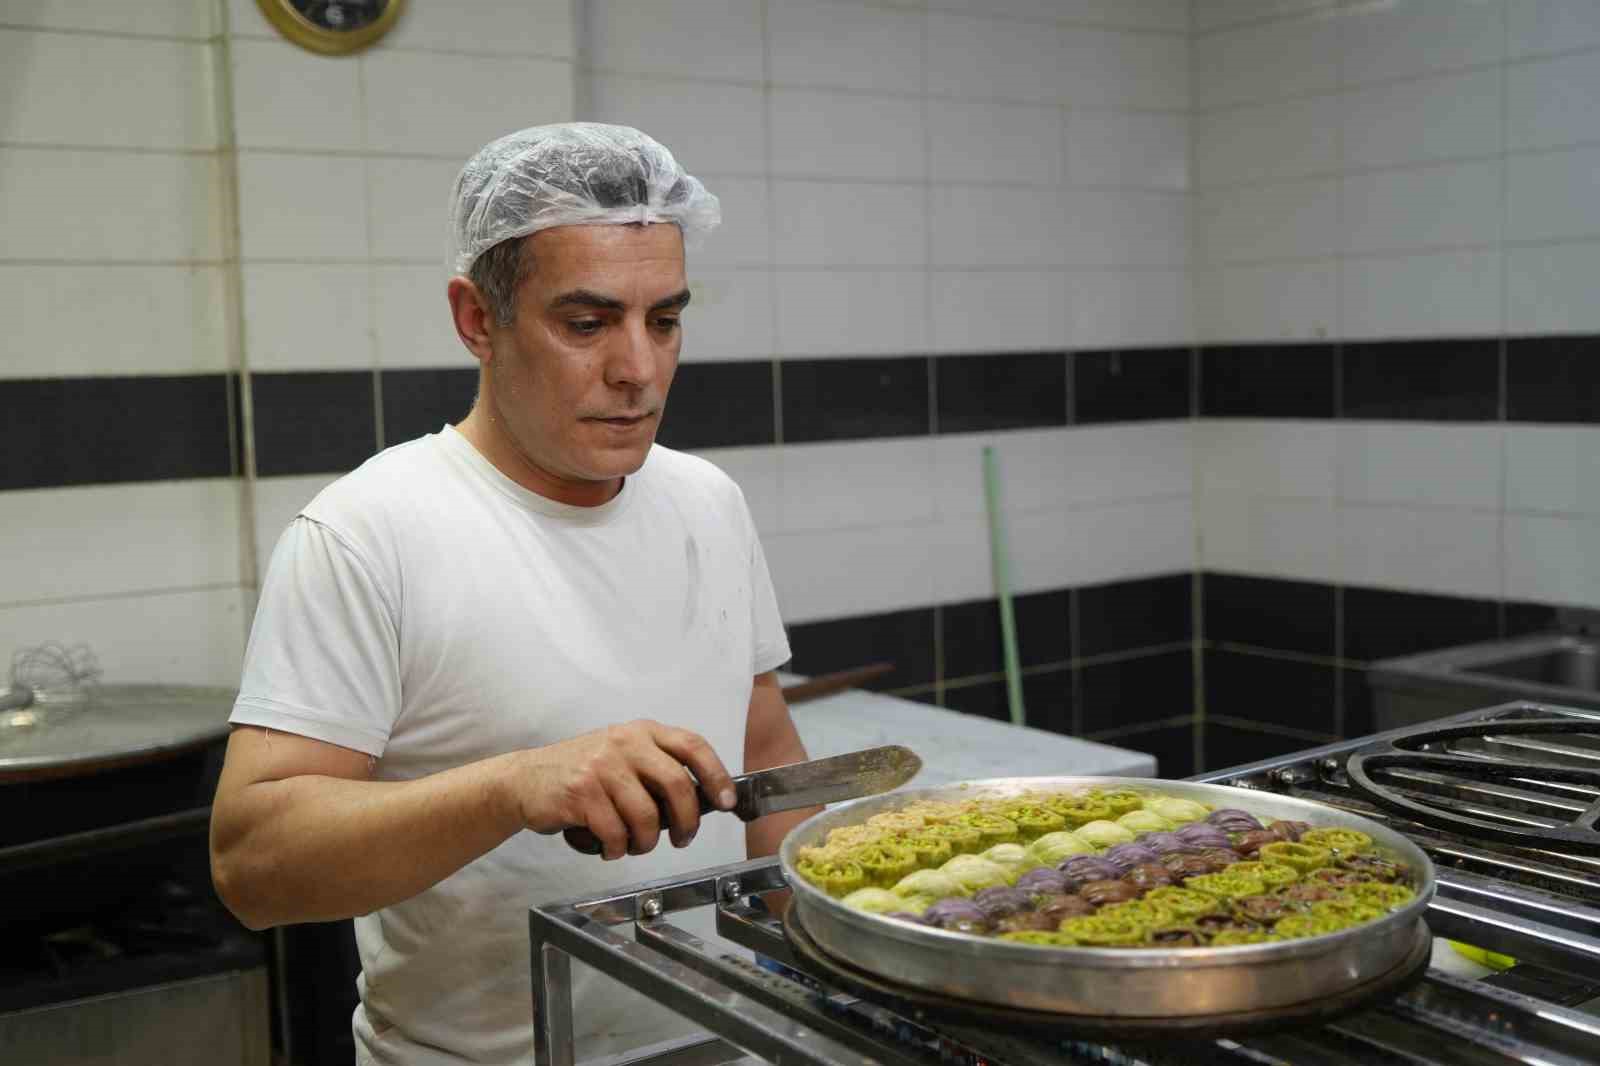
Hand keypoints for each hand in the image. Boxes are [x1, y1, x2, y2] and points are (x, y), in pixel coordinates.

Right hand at [503, 720, 735, 859]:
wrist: (525, 780)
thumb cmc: (582, 774)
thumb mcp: (623, 756)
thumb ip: (657, 769)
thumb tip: (702, 800)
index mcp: (642, 732)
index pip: (693, 746)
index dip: (717, 775)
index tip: (727, 801)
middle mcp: (625, 743)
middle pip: (678, 784)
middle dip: (688, 821)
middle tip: (683, 838)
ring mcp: (602, 766)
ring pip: (647, 816)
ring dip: (646, 842)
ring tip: (635, 845)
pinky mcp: (581, 792)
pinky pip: (615, 832)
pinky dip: (617, 849)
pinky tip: (609, 846)